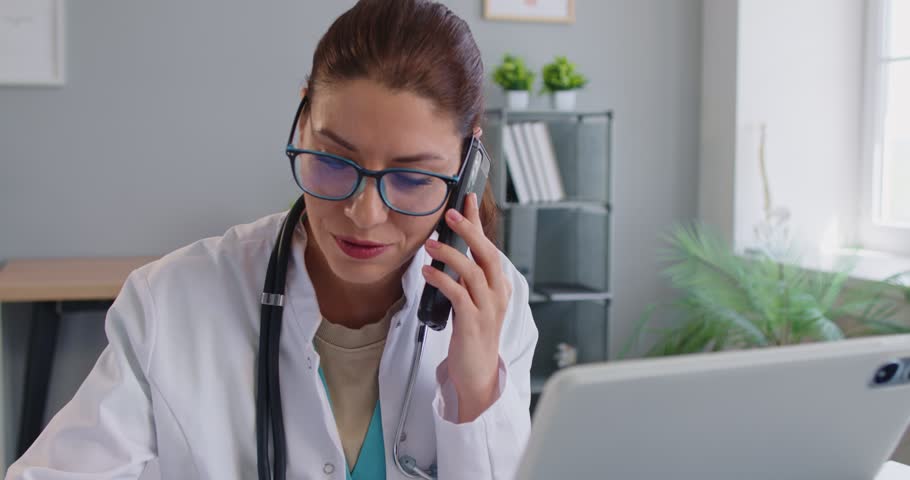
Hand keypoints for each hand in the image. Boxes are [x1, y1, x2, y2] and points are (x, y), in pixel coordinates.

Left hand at [422, 192, 511, 422]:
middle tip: (450, 213)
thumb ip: (463, 278)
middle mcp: (497, 293)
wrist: (477, 372)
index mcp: (498, 284)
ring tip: (430, 244)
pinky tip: (428, 272)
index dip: (478, 221)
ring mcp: (488, 308)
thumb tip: (444, 250)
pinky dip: (443, 280)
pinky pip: (459, 295)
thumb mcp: (470, 300)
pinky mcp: (474, 323)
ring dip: (450, 255)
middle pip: (487, 253)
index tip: (466, 198)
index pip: (488, 245)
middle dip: (469, 230)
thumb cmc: (471, 335)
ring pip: (473, 272)